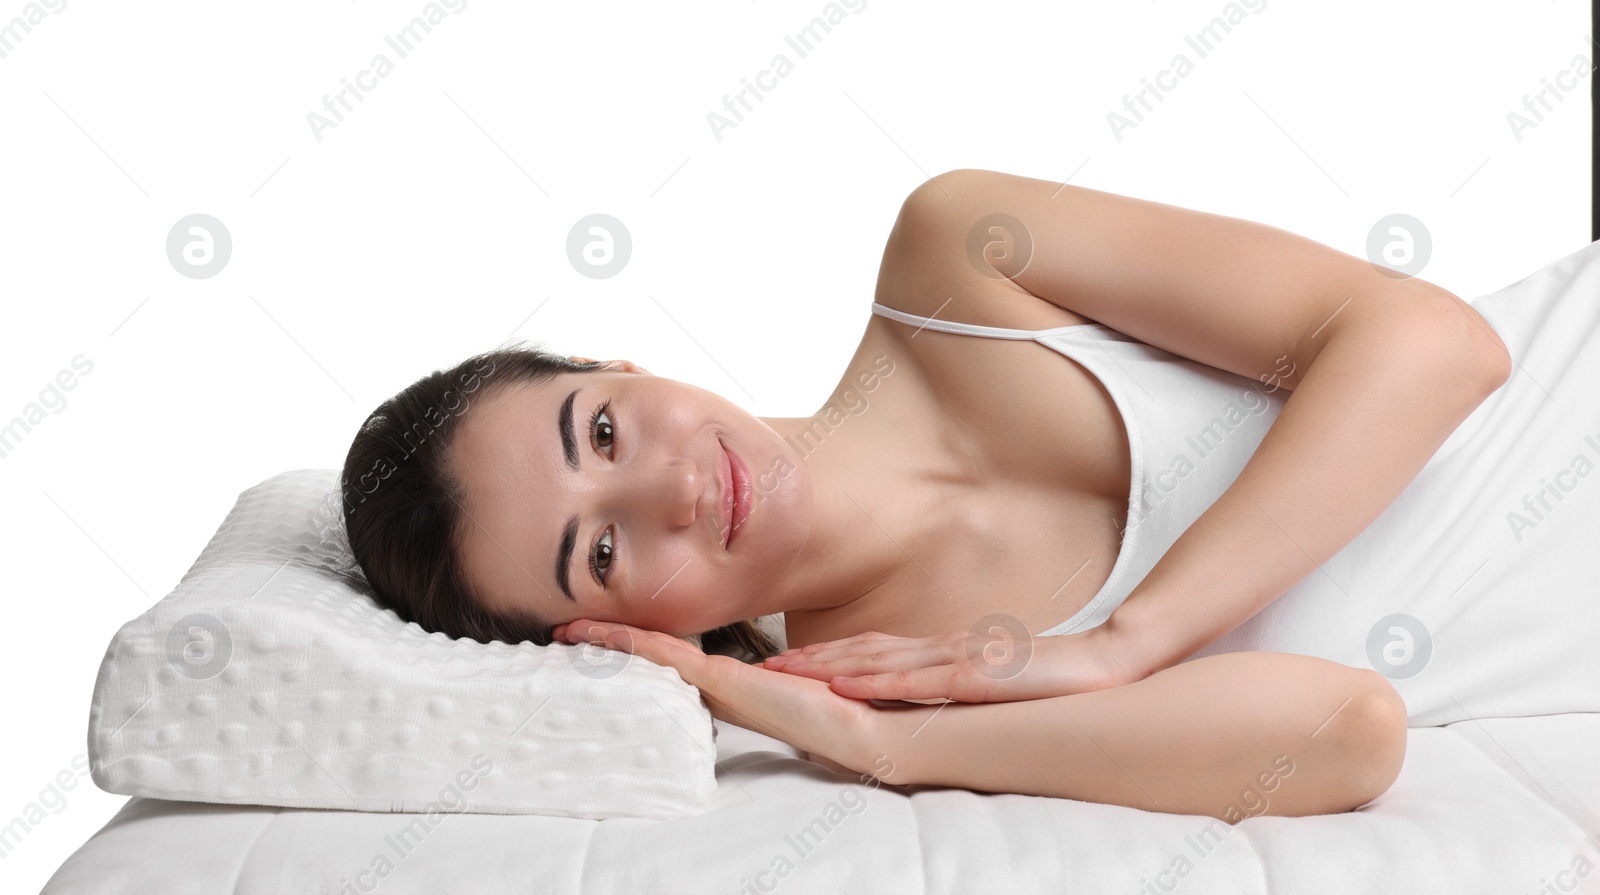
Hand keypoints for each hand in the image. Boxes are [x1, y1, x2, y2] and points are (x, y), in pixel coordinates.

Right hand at [553, 620, 871, 773]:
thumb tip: (785, 666)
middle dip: (612, 645)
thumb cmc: (842, 697)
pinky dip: (630, 641)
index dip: (643, 645)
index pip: (678, 661)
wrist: (864, 723)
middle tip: (569, 632)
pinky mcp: (721, 681)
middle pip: (654, 661)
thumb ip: (788, 667)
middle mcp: (719, 689)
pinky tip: (599, 632)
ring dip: (611, 642)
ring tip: (570, 630)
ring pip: (652, 657)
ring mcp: (716, 686)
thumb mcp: (807, 671)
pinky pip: (666, 655)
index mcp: (736, 686)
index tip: (610, 632)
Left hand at [760, 625, 1127, 702]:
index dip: (825, 657)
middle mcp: (942, 648)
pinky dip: (881, 681)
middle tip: (762, 666)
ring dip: (829, 667)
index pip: (872, 650)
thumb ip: (948, 677)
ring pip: (881, 661)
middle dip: (810, 661)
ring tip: (785, 671)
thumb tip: (908, 690)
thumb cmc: (1049, 670)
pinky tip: (851, 684)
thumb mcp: (987, 672)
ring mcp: (959, 657)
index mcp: (943, 649)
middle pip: (863, 652)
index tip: (783, 663)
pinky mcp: (980, 672)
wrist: (1107, 660)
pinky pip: (921, 679)